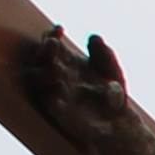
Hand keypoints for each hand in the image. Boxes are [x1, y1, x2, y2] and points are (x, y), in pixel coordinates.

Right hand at [17, 27, 138, 138]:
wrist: (119, 125)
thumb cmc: (114, 95)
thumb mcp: (112, 71)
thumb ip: (105, 54)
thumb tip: (95, 37)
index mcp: (67, 61)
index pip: (52, 43)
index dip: (52, 34)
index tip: (60, 29)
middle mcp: (56, 74)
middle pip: (40, 57)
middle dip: (45, 49)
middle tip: (54, 43)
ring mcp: (53, 91)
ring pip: (35, 76)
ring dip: (43, 69)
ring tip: (57, 66)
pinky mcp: (55, 110)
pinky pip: (45, 98)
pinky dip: (51, 90)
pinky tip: (61, 84)